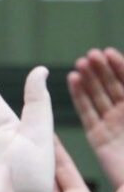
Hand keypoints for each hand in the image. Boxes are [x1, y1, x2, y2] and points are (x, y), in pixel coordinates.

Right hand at [69, 47, 123, 186]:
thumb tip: (116, 81)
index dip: (121, 67)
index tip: (108, 53)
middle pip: (115, 86)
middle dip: (103, 69)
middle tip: (91, 55)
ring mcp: (114, 126)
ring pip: (99, 96)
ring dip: (89, 78)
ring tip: (80, 64)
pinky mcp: (99, 138)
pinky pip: (87, 113)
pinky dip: (79, 96)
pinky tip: (72, 80)